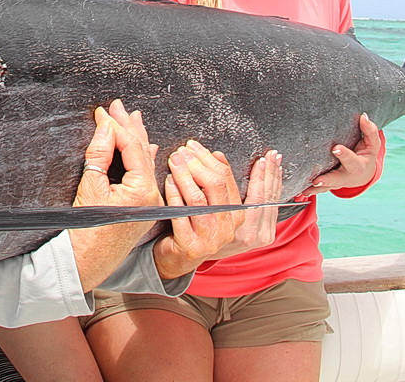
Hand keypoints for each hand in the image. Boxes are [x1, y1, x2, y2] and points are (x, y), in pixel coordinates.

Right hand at [69, 99, 161, 290]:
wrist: (85, 262)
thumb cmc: (85, 229)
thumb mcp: (90, 185)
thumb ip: (101, 152)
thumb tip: (107, 126)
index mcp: (142, 190)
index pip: (131, 147)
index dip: (116, 126)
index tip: (104, 111)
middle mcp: (151, 196)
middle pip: (142, 152)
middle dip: (129, 127)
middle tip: (117, 107)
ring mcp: (148, 203)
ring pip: (145, 163)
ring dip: (136, 140)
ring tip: (132, 118)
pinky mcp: (142, 208)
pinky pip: (145, 177)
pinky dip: (142, 159)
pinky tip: (148, 148)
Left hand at [151, 142, 278, 277]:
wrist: (177, 259)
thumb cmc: (191, 226)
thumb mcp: (208, 205)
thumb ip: (214, 183)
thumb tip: (216, 154)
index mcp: (236, 215)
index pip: (226, 178)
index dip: (208, 158)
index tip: (194, 145)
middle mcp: (227, 228)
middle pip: (215, 185)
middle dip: (195, 163)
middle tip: (181, 151)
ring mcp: (210, 239)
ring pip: (197, 199)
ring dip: (184, 175)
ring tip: (173, 161)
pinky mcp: (191, 246)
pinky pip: (180, 214)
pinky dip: (174, 194)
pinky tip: (168, 181)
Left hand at [301, 113, 381, 195]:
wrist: (363, 173)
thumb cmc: (365, 154)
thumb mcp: (372, 144)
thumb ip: (369, 131)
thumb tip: (364, 116)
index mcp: (357, 165)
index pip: (351, 159)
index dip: (344, 154)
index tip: (335, 148)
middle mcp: (346, 176)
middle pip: (336, 179)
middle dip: (327, 180)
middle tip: (316, 181)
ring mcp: (336, 182)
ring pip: (326, 187)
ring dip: (315, 189)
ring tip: (304, 190)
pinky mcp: (327, 185)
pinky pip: (318, 189)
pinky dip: (309, 191)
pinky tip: (299, 192)